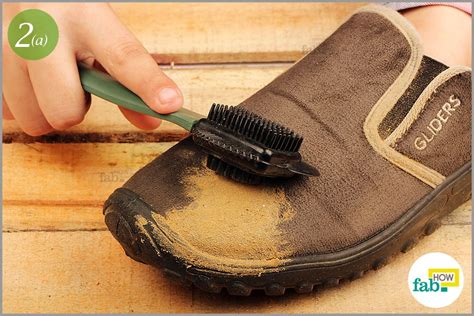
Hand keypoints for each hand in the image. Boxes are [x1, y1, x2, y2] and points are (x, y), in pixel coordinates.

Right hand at [2, 3, 182, 134]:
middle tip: (76, 88)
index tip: (169, 105)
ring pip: (33, 118)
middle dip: (74, 110)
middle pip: (64, 110)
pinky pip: (9, 112)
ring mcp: (8, 44)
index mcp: (85, 15)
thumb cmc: (70, 13)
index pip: (122, 56)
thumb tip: (152, 119)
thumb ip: (129, 78)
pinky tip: (32, 79)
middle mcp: (42, 27)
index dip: (147, 85)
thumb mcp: (103, 34)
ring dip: (48, 109)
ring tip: (53, 79)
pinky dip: (26, 103)